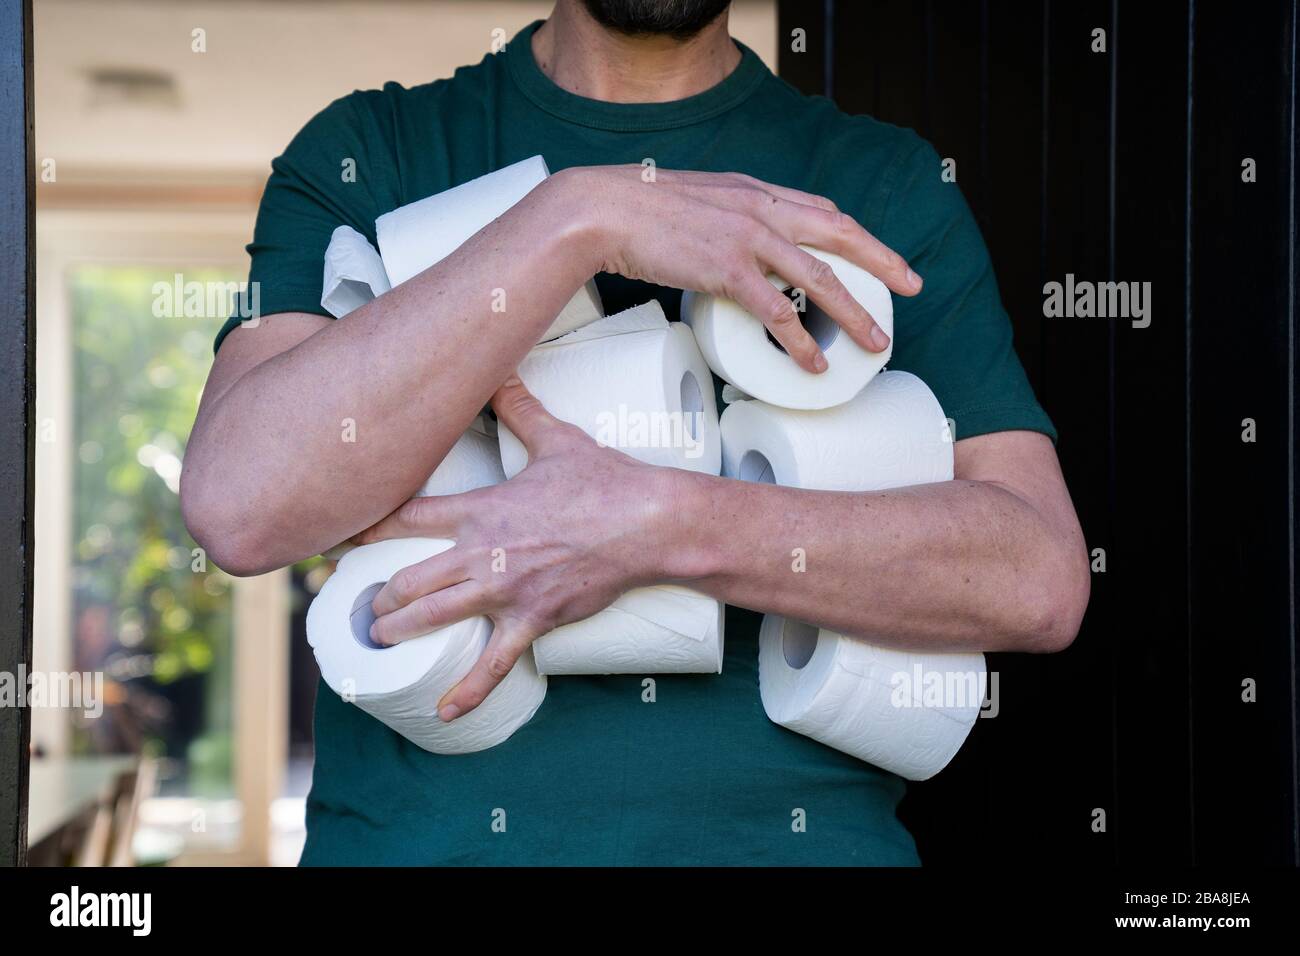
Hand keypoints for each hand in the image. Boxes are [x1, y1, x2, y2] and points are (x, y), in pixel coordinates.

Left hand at [352, 377, 682, 720]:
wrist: (646, 523)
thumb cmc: (603, 482)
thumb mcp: (556, 439)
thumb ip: (520, 409)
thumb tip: (501, 371)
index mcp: (481, 511)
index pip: (407, 518)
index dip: (367, 529)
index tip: (341, 541)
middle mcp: (482, 553)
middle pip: (408, 579)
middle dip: (379, 595)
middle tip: (364, 603)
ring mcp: (504, 592)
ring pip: (432, 619)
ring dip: (399, 631)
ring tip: (381, 639)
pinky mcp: (532, 620)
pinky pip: (493, 663)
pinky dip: (467, 690)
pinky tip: (443, 711)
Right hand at [559, 164, 922, 371]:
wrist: (599, 210)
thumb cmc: (634, 209)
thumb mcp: (691, 200)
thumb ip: (720, 217)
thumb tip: (729, 245)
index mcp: (752, 191)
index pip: (820, 209)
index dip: (856, 233)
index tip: (878, 253)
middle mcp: (759, 208)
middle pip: (840, 235)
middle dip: (883, 262)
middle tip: (912, 287)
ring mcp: (746, 238)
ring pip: (820, 278)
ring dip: (854, 314)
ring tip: (875, 344)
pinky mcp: (726, 270)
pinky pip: (778, 312)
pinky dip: (801, 341)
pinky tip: (815, 363)